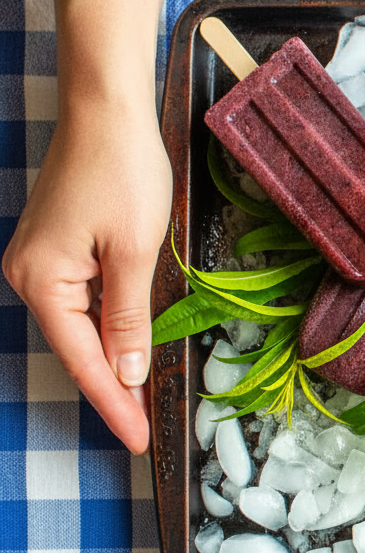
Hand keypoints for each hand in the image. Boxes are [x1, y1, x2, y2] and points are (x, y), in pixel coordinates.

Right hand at [2, 100, 171, 452]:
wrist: (106, 110)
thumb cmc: (123, 172)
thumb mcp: (136, 251)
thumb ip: (129, 318)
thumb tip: (127, 372)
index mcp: (43, 282)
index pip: (84, 362)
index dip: (115, 405)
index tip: (140, 442)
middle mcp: (30, 276)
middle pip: (78, 350)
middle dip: (113, 391)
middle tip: (146, 434)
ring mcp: (40, 262)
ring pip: (81, 329)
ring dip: (112, 363)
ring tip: (142, 405)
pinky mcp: (57, 248)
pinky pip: (84, 303)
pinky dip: (108, 330)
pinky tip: (130, 352)